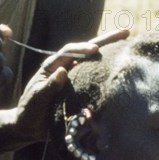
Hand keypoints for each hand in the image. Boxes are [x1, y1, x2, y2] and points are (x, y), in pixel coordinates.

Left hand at [12, 29, 129, 141]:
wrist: (30, 127)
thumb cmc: (29, 111)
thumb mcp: (36, 98)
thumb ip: (48, 86)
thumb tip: (62, 71)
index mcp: (53, 66)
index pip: (69, 51)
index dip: (82, 48)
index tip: (96, 49)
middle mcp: (66, 68)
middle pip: (87, 50)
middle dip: (106, 40)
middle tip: (126, 32)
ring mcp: (75, 77)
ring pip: (94, 61)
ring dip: (110, 52)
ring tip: (128, 43)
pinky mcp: (81, 89)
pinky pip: (96, 77)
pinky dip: (108, 71)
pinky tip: (122, 67)